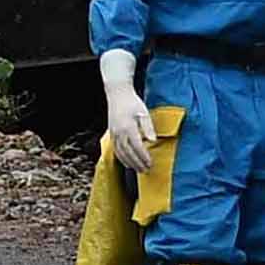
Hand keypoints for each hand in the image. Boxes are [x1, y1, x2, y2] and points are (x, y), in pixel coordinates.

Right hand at [98, 50, 155, 179]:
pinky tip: (126, 162)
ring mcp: (114, 133)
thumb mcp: (143, 113)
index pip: (137, 147)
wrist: (117, 94)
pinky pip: (115, 149)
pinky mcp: (111, 133)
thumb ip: (148, 127)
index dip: (144, 157)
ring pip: (120, 152)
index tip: (150, 163)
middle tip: (146, 170)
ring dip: (129, 162)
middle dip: (137, 163)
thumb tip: (152, 141)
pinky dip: (121, 157)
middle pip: (128, 152)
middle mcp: (119, 132)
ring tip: (137, 169)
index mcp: (128, 127)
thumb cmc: (132, 102)